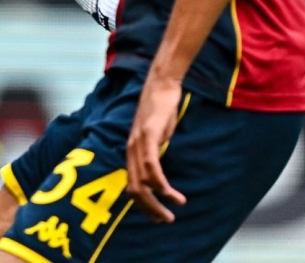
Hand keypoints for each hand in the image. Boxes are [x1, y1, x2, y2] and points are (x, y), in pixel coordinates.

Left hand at [124, 73, 188, 223]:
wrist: (162, 84)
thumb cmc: (162, 110)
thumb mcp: (158, 136)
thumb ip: (156, 152)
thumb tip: (161, 172)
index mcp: (131, 151)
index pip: (131, 186)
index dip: (143, 206)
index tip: (158, 217)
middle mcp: (130, 149)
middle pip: (134, 190)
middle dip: (149, 209)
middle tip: (165, 220)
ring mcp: (137, 143)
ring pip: (142, 182)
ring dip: (158, 201)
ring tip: (174, 210)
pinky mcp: (148, 135)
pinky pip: (151, 167)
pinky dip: (161, 185)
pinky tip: (173, 195)